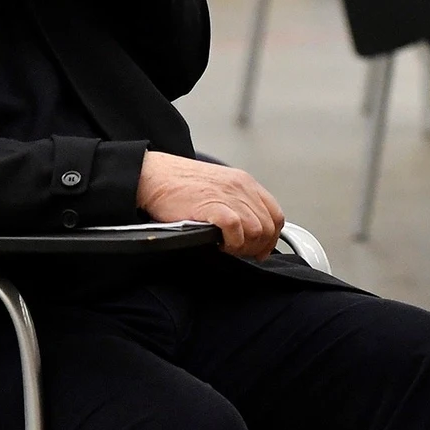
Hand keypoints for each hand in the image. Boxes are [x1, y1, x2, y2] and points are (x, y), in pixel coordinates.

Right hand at [135, 151, 284, 259]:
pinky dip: (231, 243)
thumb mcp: (218, 186)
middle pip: (268, 226)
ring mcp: (228, 196)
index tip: (261, 248)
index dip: (271, 237)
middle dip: (258, 246)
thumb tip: (250, 229)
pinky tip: (218, 244)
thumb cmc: (179, 184)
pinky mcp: (213, 206)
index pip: (275, 214)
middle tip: (240, 252)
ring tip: (227, 247)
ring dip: (244, 246)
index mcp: (244, 182)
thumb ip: (237, 202)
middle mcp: (241, 187)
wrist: (155, 176)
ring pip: (256, 231)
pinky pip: (236, 231)